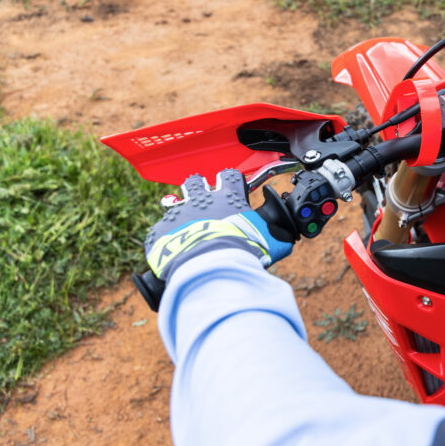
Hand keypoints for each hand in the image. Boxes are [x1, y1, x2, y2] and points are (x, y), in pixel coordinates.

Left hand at [144, 170, 293, 281]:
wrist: (212, 270)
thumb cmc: (244, 253)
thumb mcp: (271, 241)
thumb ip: (276, 235)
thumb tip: (285, 237)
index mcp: (228, 197)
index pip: (229, 176)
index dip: (231, 181)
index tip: (233, 191)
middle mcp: (201, 199)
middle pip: (196, 181)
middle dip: (199, 188)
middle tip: (204, 204)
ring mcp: (178, 214)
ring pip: (173, 201)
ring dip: (180, 210)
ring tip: (185, 224)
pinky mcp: (160, 232)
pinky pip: (160, 230)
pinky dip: (167, 239)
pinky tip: (173, 251)